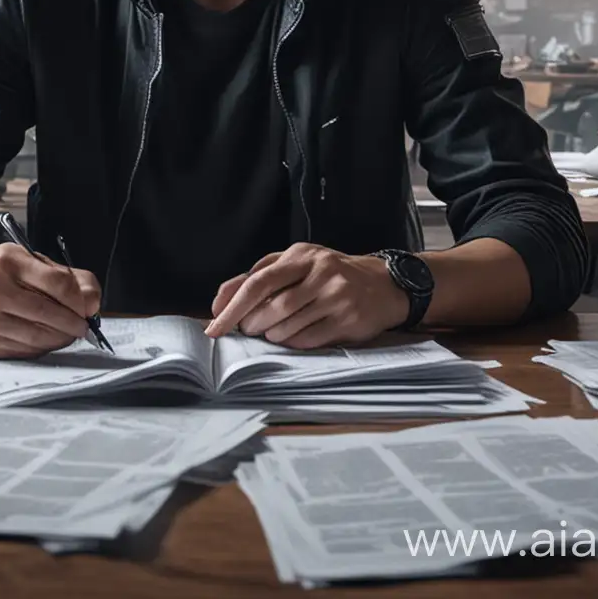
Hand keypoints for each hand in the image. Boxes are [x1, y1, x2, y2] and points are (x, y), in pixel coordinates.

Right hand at [0, 246, 101, 358]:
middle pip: (47, 313)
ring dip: (60, 339)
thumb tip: (93, 302)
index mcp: (7, 261)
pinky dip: (41, 348)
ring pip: (36, 337)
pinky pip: (22, 351)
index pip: (56, 282)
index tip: (86, 307)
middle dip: (73, 323)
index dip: (78, 299)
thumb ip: (65, 276)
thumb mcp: (27, 260)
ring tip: (68, 334)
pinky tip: (47, 340)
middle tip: (83, 327)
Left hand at [204, 243, 409, 348]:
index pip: (259, 280)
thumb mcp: (298, 264)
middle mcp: (320, 271)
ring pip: (289, 325)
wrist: (382, 284)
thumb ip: (260, 275)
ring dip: (272, 335)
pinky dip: (293, 344)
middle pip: (273, 306)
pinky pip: (308, 340)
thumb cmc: (328, 274)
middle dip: (252, 323)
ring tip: (272, 333)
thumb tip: (221, 300)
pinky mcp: (348, 320)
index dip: (233, 305)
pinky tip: (293, 339)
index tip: (214, 325)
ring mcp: (336, 296)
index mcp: (302, 255)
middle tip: (248, 329)